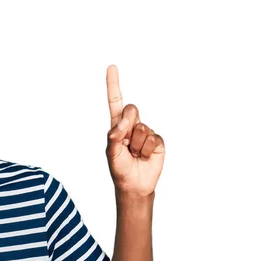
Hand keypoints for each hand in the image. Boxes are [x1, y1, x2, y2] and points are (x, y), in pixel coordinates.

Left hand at [106, 65, 164, 195]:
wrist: (135, 185)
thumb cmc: (120, 169)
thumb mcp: (111, 153)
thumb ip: (114, 136)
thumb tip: (121, 124)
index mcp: (117, 126)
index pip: (115, 102)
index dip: (113, 85)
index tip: (112, 67)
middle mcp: (131, 125)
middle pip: (132, 109)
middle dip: (128, 124)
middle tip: (126, 143)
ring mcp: (145, 132)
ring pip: (142, 128)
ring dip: (137, 145)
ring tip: (135, 155)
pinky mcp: (157, 141)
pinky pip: (153, 139)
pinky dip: (147, 150)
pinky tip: (145, 157)